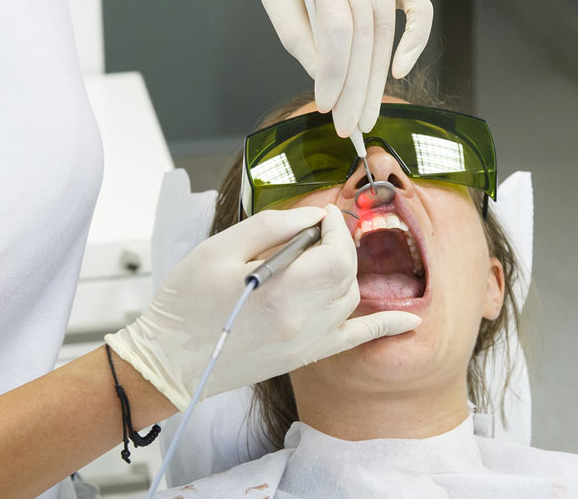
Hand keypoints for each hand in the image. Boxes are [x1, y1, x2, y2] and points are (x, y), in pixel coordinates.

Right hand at [105, 204, 420, 410]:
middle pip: (346, 272)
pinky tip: (409, 320)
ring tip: (315, 262)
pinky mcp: (305, 356)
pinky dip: (386, 326)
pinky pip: (357, 340)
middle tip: (315, 233)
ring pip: (350, 297)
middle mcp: (303, 321)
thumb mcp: (218, 249)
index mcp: (281, 291)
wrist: (168, 362)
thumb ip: (271, 227)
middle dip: (339, 245)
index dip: (334, 226)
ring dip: (343, 272)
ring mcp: (307, 342)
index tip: (319, 216)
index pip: (336, 251)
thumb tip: (311, 217)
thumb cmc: (184, 304)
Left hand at [260, 0, 432, 135]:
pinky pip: (421, 12)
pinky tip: (399, 72)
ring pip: (385, 36)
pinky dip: (416, 43)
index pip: (336, 29)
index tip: (327, 107)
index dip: (333, 73)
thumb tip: (322, 80)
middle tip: (348, 127)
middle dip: (355, 91)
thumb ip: (296, 35)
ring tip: (366, 116)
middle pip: (363, 40)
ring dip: (376, 83)